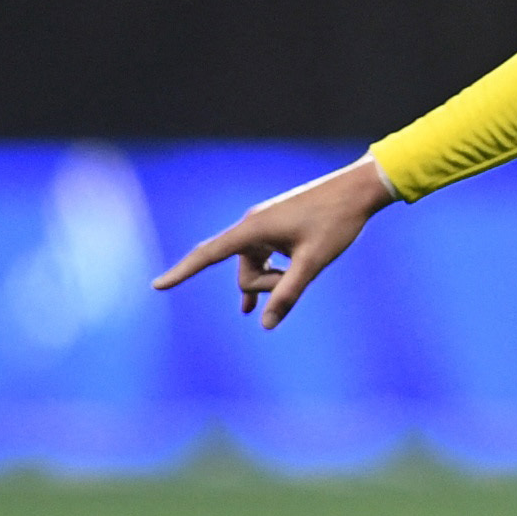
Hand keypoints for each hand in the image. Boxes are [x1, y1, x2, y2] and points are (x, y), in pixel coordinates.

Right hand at [151, 156, 396, 327]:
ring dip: (274, 279)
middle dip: (267, 284)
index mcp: (253, 228)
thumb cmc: (337, 222)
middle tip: (300, 274)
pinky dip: (271, 273)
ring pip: (256, 267)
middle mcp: (253, 224)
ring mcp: (264, 225)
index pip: (208, 255)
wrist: (359, 190)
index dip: (183, 272)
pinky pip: (263, 258)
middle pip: (244, 271)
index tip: (157, 286)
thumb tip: (266, 325)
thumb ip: (288, 293)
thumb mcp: (313, 262)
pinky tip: (265, 293)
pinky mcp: (276, 227)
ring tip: (297, 278)